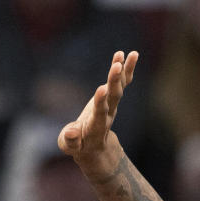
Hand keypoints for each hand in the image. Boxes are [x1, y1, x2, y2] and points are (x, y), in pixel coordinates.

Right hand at [58, 50, 137, 164]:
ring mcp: (112, 106)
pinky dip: (127, 69)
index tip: (102, 88)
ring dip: (122, 71)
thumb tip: (71, 132)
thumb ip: (69, 140)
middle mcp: (107, 114)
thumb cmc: (76, 146)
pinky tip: (131, 54)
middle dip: (114, 82)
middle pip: (114, 97)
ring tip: (124, 54)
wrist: (93, 146)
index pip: (100, 113)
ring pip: (119, 87)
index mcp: (95, 126)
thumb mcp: (68, 146)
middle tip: (116, 66)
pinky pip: (122, 82)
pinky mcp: (112, 98)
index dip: (101, 102)